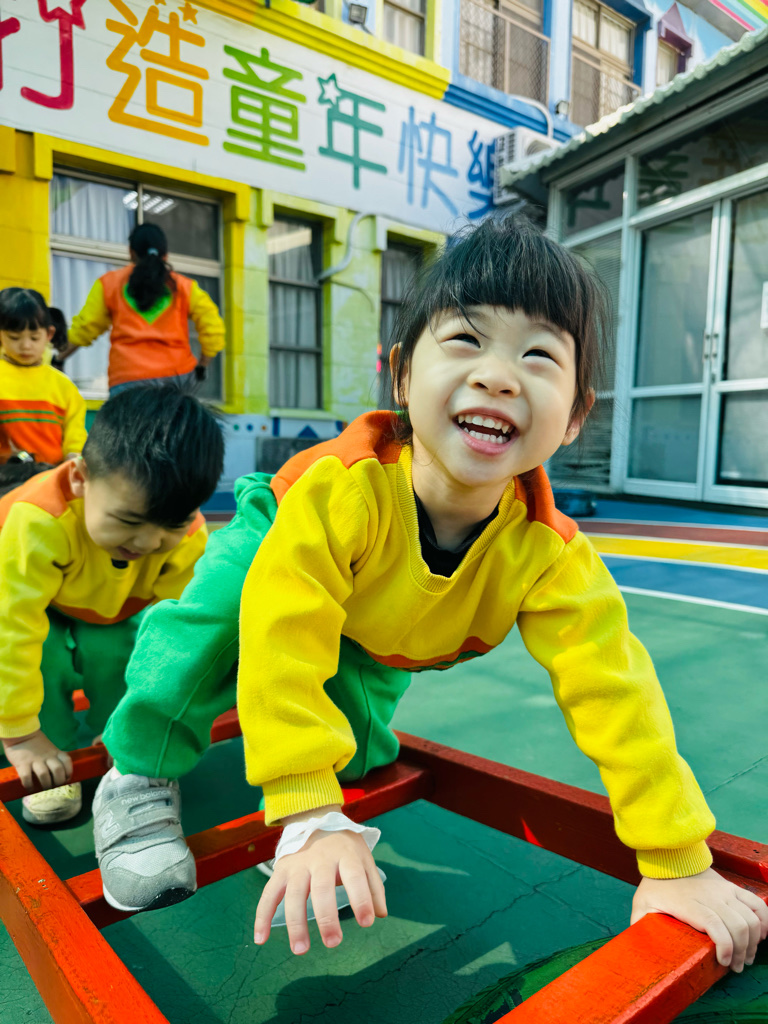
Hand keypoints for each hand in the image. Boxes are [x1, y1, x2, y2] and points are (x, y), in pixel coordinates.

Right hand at [2, 730, 72, 789]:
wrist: (21, 734)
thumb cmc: (37, 744)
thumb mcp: (50, 748)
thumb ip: (55, 758)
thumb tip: (60, 774)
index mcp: (55, 752)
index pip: (67, 762)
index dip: (68, 772)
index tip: (66, 779)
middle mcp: (47, 756)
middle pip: (57, 770)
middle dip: (58, 782)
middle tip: (54, 787)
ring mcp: (35, 760)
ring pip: (44, 775)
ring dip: (45, 785)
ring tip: (43, 790)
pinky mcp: (22, 764)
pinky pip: (27, 777)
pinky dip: (29, 785)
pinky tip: (30, 789)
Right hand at [254, 828, 386, 954]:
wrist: (315, 818)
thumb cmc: (344, 846)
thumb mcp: (363, 858)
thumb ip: (373, 886)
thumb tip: (380, 914)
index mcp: (345, 855)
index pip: (354, 876)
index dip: (361, 899)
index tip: (367, 922)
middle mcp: (320, 859)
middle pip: (321, 888)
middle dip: (326, 917)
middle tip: (333, 943)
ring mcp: (298, 865)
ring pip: (294, 895)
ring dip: (295, 923)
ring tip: (300, 949)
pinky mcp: (281, 870)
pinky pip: (269, 894)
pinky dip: (262, 916)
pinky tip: (261, 939)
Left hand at [632, 868, 767, 970]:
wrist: (669, 856)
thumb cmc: (656, 884)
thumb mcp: (643, 904)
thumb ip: (640, 924)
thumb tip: (638, 946)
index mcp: (689, 903)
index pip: (714, 924)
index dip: (725, 946)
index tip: (723, 962)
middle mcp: (710, 896)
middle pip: (738, 925)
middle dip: (742, 951)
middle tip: (735, 966)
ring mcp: (724, 891)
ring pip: (751, 917)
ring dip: (754, 941)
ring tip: (746, 956)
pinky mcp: (732, 888)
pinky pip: (757, 904)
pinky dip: (765, 921)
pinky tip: (761, 936)